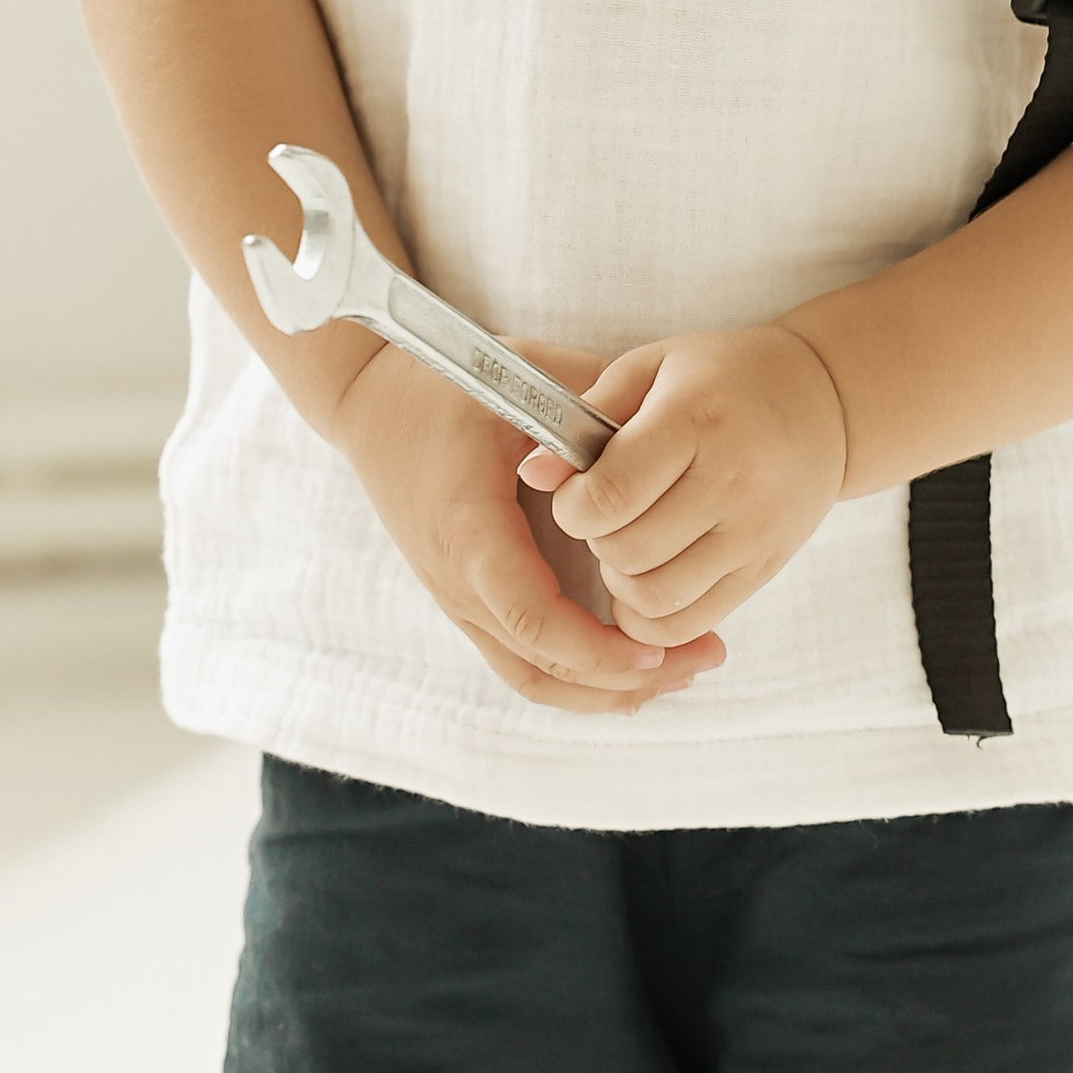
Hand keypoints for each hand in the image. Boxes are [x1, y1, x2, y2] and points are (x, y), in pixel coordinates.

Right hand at [333, 339, 725, 712]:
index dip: (597, 646)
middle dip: (622, 677)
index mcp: (470, 530)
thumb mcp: (518, 383)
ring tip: (678, 674)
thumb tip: (665, 436)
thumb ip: (590, 411)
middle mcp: (457, 579)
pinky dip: (574, 678)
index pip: (532, 616)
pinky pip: (519, 660)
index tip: (657, 648)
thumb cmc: (444, 386)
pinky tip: (626, 679)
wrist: (370, 401)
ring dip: (603, 689)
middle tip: (702, 658)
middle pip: (542, 663)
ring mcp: (456, 596)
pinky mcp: (463, 598)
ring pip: (531, 676)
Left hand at [518, 324, 847, 647]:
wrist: (822, 403)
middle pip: (627, 551)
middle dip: (594, 540)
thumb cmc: (722, 377)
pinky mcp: (763, 570)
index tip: (576, 491)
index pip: (611, 493)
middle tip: (602, 514)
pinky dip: (651, 615)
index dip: (573, 505)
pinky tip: (648, 577)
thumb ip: (589, 413)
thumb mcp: (653, 367)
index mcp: (697, 419)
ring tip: (626, 543)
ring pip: (654, 598)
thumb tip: (533, 472)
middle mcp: (733, 481)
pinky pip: (689, 622)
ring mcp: (754, 533)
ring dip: (620, 581)